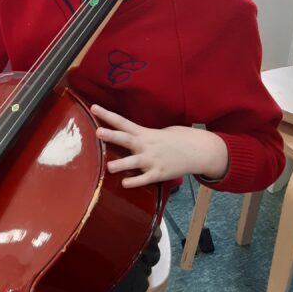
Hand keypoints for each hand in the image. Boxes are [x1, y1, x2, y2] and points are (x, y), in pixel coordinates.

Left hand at [91, 104, 228, 187]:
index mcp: (145, 133)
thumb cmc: (176, 140)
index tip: (94, 108)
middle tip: (98, 132)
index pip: (123, 122)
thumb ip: (140, 134)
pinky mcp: (159, 173)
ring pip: (134, 162)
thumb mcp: (158, 131)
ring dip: (122, 164)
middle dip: (112, 136)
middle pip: (126, 139)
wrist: (198, 150)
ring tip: (109, 166)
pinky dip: (135, 181)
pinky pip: (145, 178)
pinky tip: (125, 183)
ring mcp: (153, 160)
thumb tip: (124, 133)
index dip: (107, 115)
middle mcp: (147, 145)